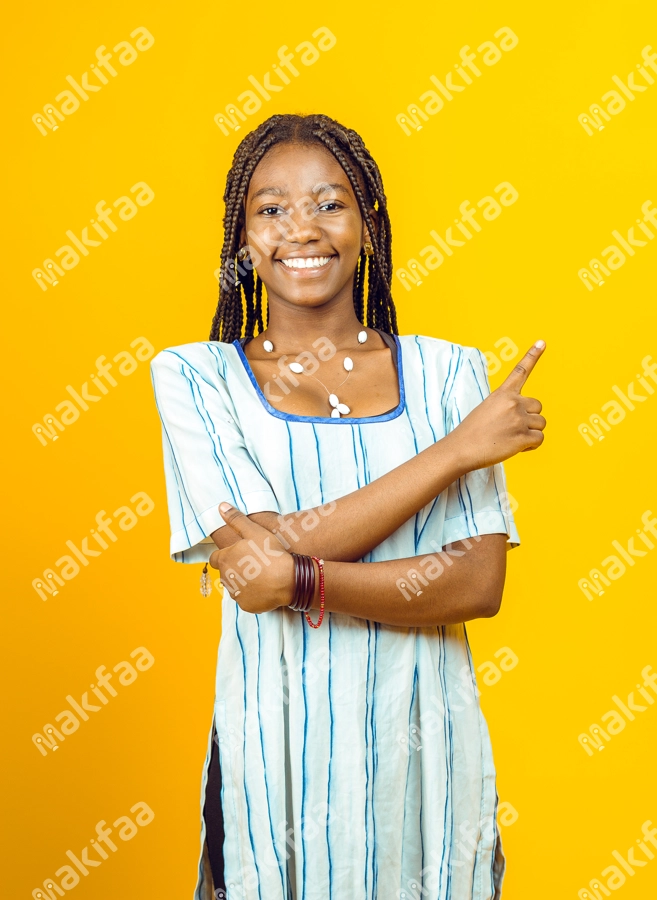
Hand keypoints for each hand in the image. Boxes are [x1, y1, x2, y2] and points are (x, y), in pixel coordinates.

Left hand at [209, 503, 294, 613]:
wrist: (288, 580)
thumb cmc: (270, 553)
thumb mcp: (254, 531)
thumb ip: (236, 519)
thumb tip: (221, 506)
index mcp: (224, 560)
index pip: (215, 558)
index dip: (226, 555)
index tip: (240, 553)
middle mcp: (225, 579)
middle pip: (225, 573)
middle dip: (235, 568)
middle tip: (254, 563)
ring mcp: (236, 594)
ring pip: (235, 587)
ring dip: (243, 582)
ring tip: (261, 575)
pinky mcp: (246, 606)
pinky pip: (246, 599)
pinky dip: (253, 594)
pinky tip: (265, 587)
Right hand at [449, 340, 546, 470]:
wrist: (461, 449)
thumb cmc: (471, 432)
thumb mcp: (486, 410)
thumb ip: (507, 407)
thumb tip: (523, 417)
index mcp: (502, 394)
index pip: (520, 371)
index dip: (532, 356)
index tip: (542, 342)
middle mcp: (513, 403)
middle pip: (538, 406)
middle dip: (530, 418)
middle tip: (512, 428)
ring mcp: (519, 420)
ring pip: (540, 424)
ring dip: (530, 432)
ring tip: (511, 438)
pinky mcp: (522, 437)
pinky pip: (539, 439)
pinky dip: (531, 445)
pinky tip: (515, 447)